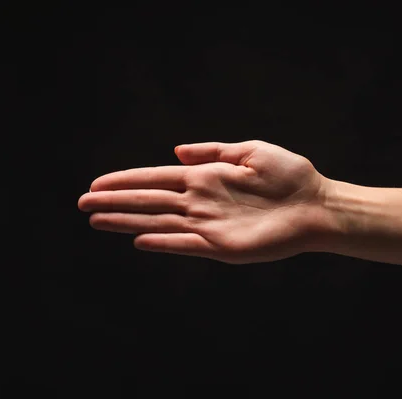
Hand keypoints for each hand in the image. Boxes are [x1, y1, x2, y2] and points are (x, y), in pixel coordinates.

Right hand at [78, 140, 330, 263]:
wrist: (317, 205)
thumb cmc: (290, 175)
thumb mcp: (252, 151)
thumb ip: (213, 151)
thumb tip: (177, 149)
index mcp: (207, 177)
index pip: (157, 178)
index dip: (126, 180)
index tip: (98, 184)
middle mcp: (202, 201)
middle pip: (150, 200)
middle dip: (116, 201)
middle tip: (83, 204)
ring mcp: (210, 224)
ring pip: (160, 222)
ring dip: (128, 221)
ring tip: (97, 220)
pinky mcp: (223, 246)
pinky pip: (186, 244)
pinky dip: (164, 242)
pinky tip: (139, 239)